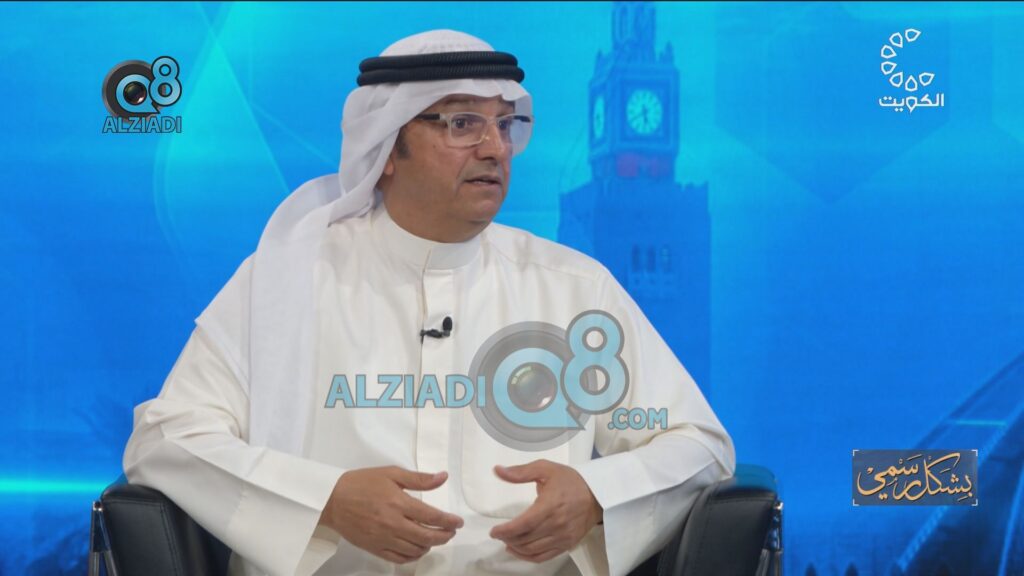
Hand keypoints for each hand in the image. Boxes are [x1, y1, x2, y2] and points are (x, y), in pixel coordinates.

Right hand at [319, 466, 463, 563]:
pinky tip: (417, 549)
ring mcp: (383, 538)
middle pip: (426, 536)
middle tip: (451, 532)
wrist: (332, 499)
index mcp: (398, 503)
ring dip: (429, 546)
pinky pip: (399, 558)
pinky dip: (412, 556)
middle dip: (444, 536)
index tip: (458, 522)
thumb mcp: (391, 473)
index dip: (449, 521)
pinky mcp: (374, 548)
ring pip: (414, 550)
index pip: (431, 516)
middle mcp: (392, 523)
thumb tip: (443, 477)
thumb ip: (419, 479)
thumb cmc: (361, 483)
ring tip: (435, 538)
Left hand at [489, 460, 602, 562]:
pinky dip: (528, 557)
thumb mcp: (545, 469)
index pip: (524, 524)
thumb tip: (498, 470)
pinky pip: (543, 557)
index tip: (494, 531)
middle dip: (507, 538)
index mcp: (550, 505)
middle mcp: (556, 525)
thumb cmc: (570, 481)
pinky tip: (519, 550)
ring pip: (532, 550)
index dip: (506, 531)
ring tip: (506, 541)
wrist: (597, 494)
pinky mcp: (566, 545)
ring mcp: (562, 537)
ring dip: (516, 548)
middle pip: (525, 539)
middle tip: (499, 533)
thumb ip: (521, 472)